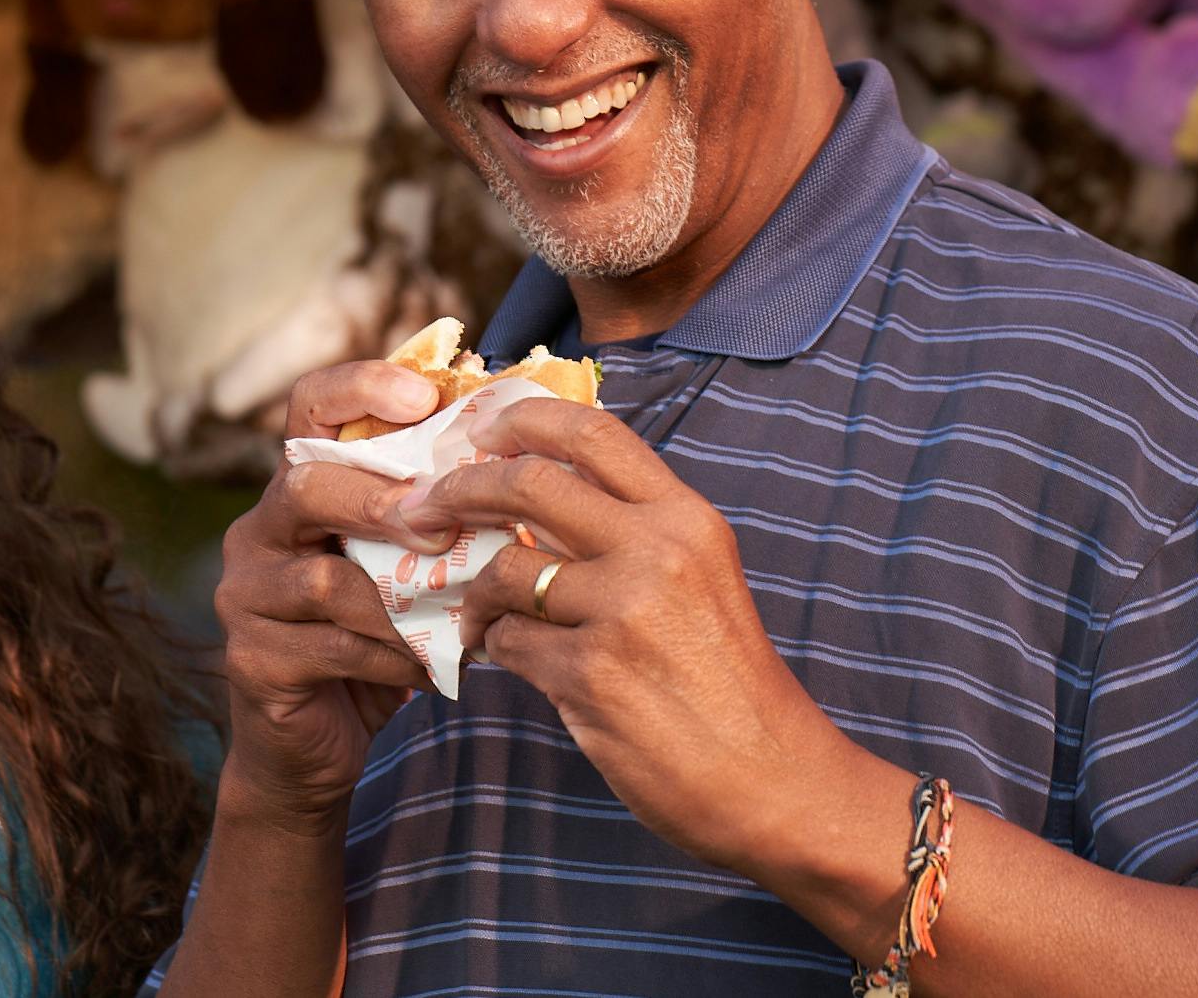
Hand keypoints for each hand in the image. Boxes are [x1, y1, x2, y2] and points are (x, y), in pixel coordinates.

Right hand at [212, 360, 449, 830]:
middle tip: (440, 524)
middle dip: (379, 500)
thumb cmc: (374, 639)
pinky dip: (392, 656)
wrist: (311, 747)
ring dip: (399, 599)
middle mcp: (259, 530)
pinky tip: (428, 667)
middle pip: (304, 485)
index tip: (423, 394)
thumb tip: (524, 456)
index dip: (360, 387)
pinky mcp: (252, 659)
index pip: (309, 407)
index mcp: (299, 488)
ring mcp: (246, 595)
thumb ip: (433, 516)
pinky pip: (332, 646)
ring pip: (322, 578)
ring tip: (454, 614)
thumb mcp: (402, 567)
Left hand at [407, 397, 847, 871]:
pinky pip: (510, 644)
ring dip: (474, 593)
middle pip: (529, 482)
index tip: (478, 429)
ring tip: (477, 616)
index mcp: (686, 518)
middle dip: (461, 488)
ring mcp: (622, 612)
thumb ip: (632, 532)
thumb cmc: (727, 681)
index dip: (522, 418)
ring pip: (504, 570)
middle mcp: (657, 551)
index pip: (593, 433)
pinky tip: (501, 658)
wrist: (772, 778)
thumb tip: (534, 496)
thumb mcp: (700, 579)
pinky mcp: (590, 676)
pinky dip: (494, 649)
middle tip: (425, 506)